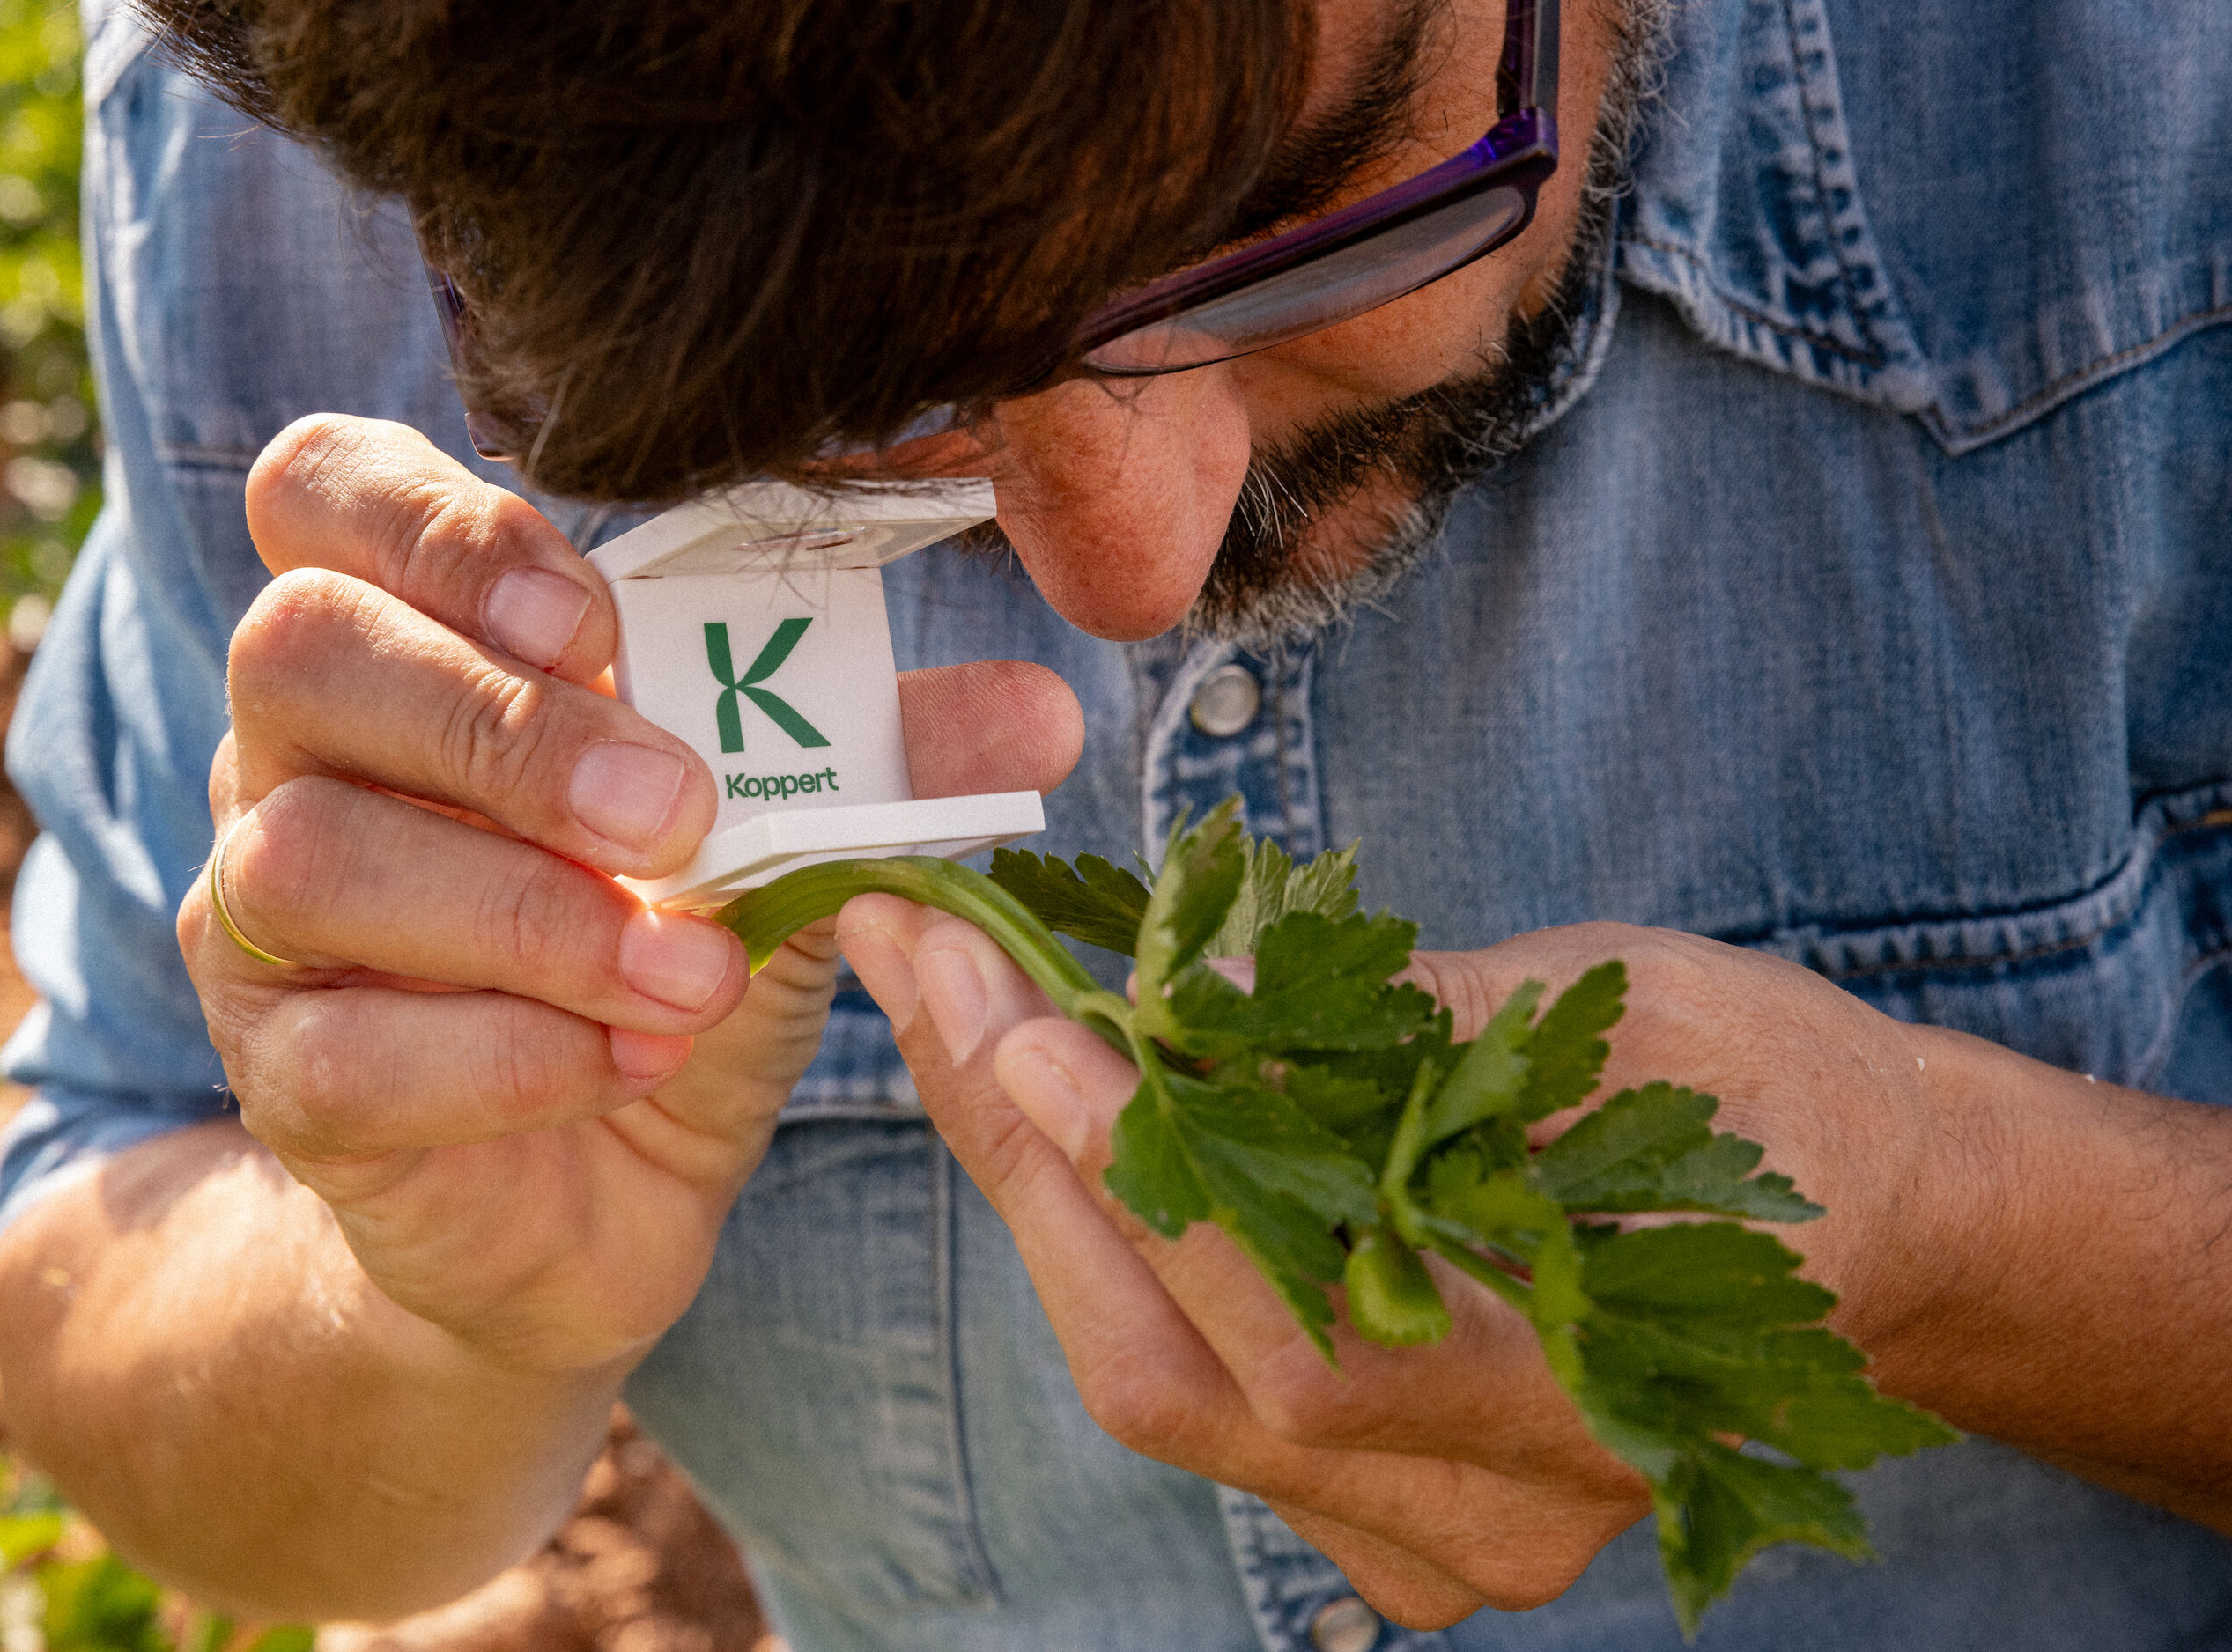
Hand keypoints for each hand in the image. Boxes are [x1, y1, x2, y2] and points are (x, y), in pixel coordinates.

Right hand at [178, 414, 1080, 1376]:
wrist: (600, 1196)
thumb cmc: (669, 969)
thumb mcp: (785, 846)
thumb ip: (884, 762)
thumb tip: (1041, 712)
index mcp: (415, 645)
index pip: (324, 491)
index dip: (438, 525)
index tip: (596, 619)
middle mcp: (298, 759)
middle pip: (299, 651)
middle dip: (505, 725)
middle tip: (673, 813)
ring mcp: (261, 923)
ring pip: (309, 857)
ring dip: (528, 912)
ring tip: (687, 974)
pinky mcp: (283, 1082)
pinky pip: (342, 1054)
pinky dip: (510, 1056)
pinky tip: (627, 1063)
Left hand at [836, 904, 1946, 1626]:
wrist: (1868, 1215)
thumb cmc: (1775, 1094)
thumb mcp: (1625, 1013)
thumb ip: (1413, 1030)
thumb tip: (1191, 997)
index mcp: (1597, 1402)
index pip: (1309, 1338)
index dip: (1148, 1184)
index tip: (1024, 1019)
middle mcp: (1499, 1513)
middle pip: (1188, 1382)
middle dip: (1035, 1164)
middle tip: (934, 973)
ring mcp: (1430, 1532)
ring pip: (1160, 1388)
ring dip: (1041, 1192)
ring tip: (958, 1014)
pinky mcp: (1377, 1501)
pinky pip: (1185, 1385)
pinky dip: (1103, 1242)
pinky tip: (1045, 1110)